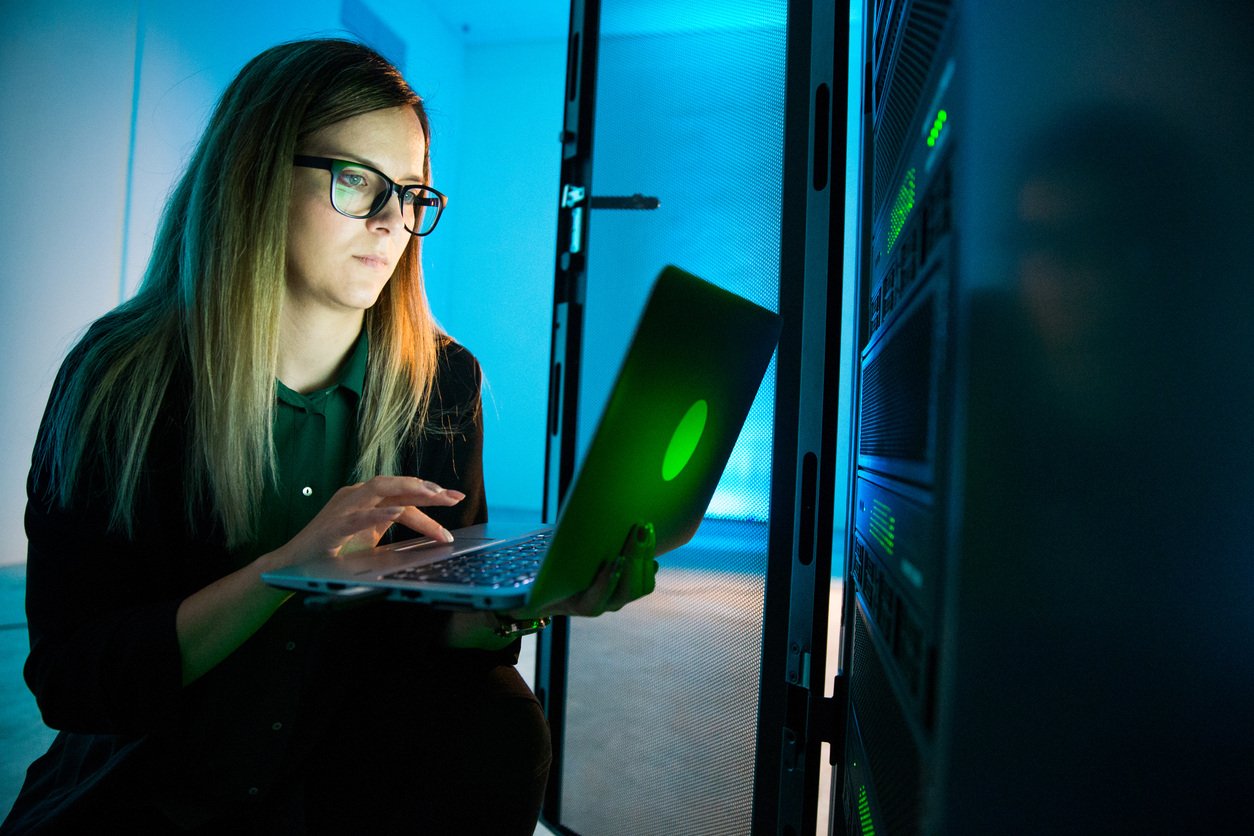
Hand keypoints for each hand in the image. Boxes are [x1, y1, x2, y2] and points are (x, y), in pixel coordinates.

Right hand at [269, 475, 463, 569]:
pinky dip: (378, 513)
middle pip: (396, 486)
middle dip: (427, 489)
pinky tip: (397, 513)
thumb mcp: (368, 536)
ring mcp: (342, 509)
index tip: (455, 497)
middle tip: (453, 496)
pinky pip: (358, 517)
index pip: (403, 494)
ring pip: (380, 489)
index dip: (430, 496)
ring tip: (434, 495)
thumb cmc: (333, 549)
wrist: (293, 564)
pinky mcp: (332, 527)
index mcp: (365, 498)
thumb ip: (388, 526)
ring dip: (409, 491)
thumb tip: (425, 529)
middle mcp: (355, 496)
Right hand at [511, 522, 658, 619]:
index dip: (607, 581)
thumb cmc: (552, 576)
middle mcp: (604, 606)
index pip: (597, 599)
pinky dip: (649, 562)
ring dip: (645, 556)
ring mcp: (618, 600)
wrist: (558, 592)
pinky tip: (648, 542)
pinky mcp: (628, 591)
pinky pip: (645, 583)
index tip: (616, 559)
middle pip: (627, 590)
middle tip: (638, 529)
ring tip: (644, 530)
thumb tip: (560, 533)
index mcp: (582, 605)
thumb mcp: (552, 569)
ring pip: (640, 587)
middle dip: (634, 558)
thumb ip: (558, 559)